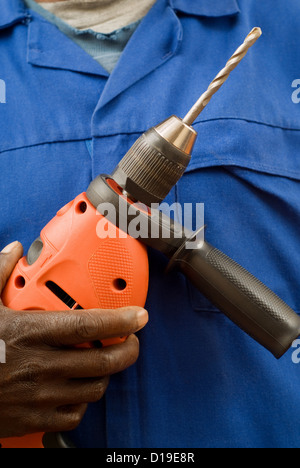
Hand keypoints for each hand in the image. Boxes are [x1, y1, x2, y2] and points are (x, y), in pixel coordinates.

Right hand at [0, 241, 147, 437]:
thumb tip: (13, 249)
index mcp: (30, 332)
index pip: (89, 324)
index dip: (121, 320)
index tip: (139, 316)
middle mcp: (40, 365)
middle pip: (103, 360)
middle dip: (128, 350)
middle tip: (131, 341)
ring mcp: (39, 397)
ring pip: (94, 388)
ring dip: (106, 374)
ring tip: (103, 362)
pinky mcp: (33, 421)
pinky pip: (74, 415)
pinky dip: (82, 401)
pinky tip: (77, 388)